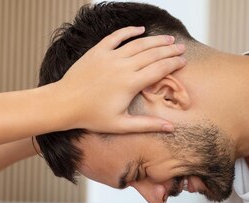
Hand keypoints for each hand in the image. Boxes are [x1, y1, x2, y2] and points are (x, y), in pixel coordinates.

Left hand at [57, 26, 185, 132]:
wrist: (64, 103)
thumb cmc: (92, 117)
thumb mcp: (121, 125)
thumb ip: (147, 124)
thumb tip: (170, 128)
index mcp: (130, 83)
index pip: (159, 70)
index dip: (173, 64)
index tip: (183, 61)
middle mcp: (122, 66)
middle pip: (152, 54)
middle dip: (169, 50)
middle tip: (181, 48)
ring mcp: (110, 57)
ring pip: (138, 44)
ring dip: (155, 40)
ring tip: (168, 39)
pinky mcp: (97, 51)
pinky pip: (116, 37)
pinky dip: (129, 31)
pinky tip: (140, 29)